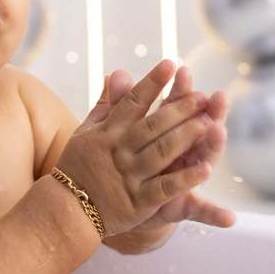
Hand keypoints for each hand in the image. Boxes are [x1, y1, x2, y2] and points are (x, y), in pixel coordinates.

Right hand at [54, 59, 218, 236]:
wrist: (65, 210)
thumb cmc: (77, 166)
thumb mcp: (86, 132)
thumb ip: (106, 104)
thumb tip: (117, 72)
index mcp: (108, 132)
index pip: (133, 102)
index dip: (152, 82)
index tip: (170, 64)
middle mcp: (120, 151)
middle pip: (153, 125)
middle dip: (179, 109)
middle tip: (201, 95)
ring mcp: (130, 176)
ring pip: (162, 152)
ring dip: (186, 137)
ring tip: (209, 123)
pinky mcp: (139, 202)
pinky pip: (166, 188)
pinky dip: (186, 178)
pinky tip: (207, 169)